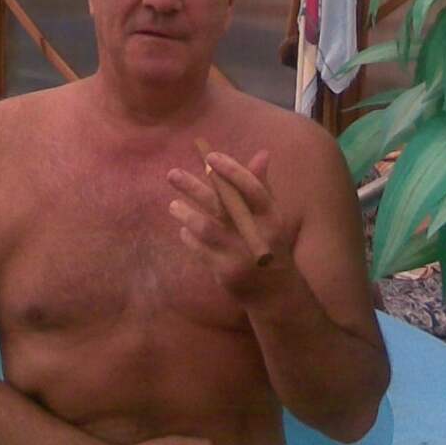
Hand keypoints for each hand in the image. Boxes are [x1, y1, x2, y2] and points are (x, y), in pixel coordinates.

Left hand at [168, 150, 288, 297]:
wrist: (274, 291)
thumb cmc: (269, 242)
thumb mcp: (271, 216)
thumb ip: (262, 186)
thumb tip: (262, 153)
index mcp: (271, 215)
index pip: (252, 187)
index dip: (232, 170)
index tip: (210, 156)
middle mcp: (256, 233)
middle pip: (222, 204)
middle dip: (194, 187)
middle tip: (171, 173)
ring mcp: (240, 253)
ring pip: (205, 228)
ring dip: (185, 214)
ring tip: (172, 205)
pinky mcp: (225, 271)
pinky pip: (199, 249)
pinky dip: (188, 237)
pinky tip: (183, 229)